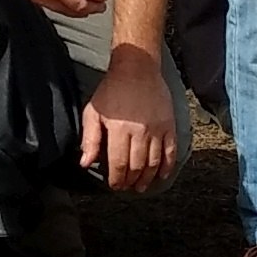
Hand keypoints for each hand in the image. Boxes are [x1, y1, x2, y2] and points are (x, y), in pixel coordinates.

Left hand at [80, 42, 177, 191]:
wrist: (137, 68)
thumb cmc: (112, 90)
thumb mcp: (94, 112)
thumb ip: (89, 139)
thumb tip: (86, 163)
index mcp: (119, 129)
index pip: (119, 164)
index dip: (116, 180)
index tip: (114, 186)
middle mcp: (140, 132)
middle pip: (137, 167)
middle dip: (130, 181)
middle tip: (126, 187)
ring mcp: (157, 129)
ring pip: (154, 163)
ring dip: (147, 178)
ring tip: (141, 186)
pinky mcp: (169, 125)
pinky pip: (171, 152)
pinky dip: (167, 167)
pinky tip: (161, 176)